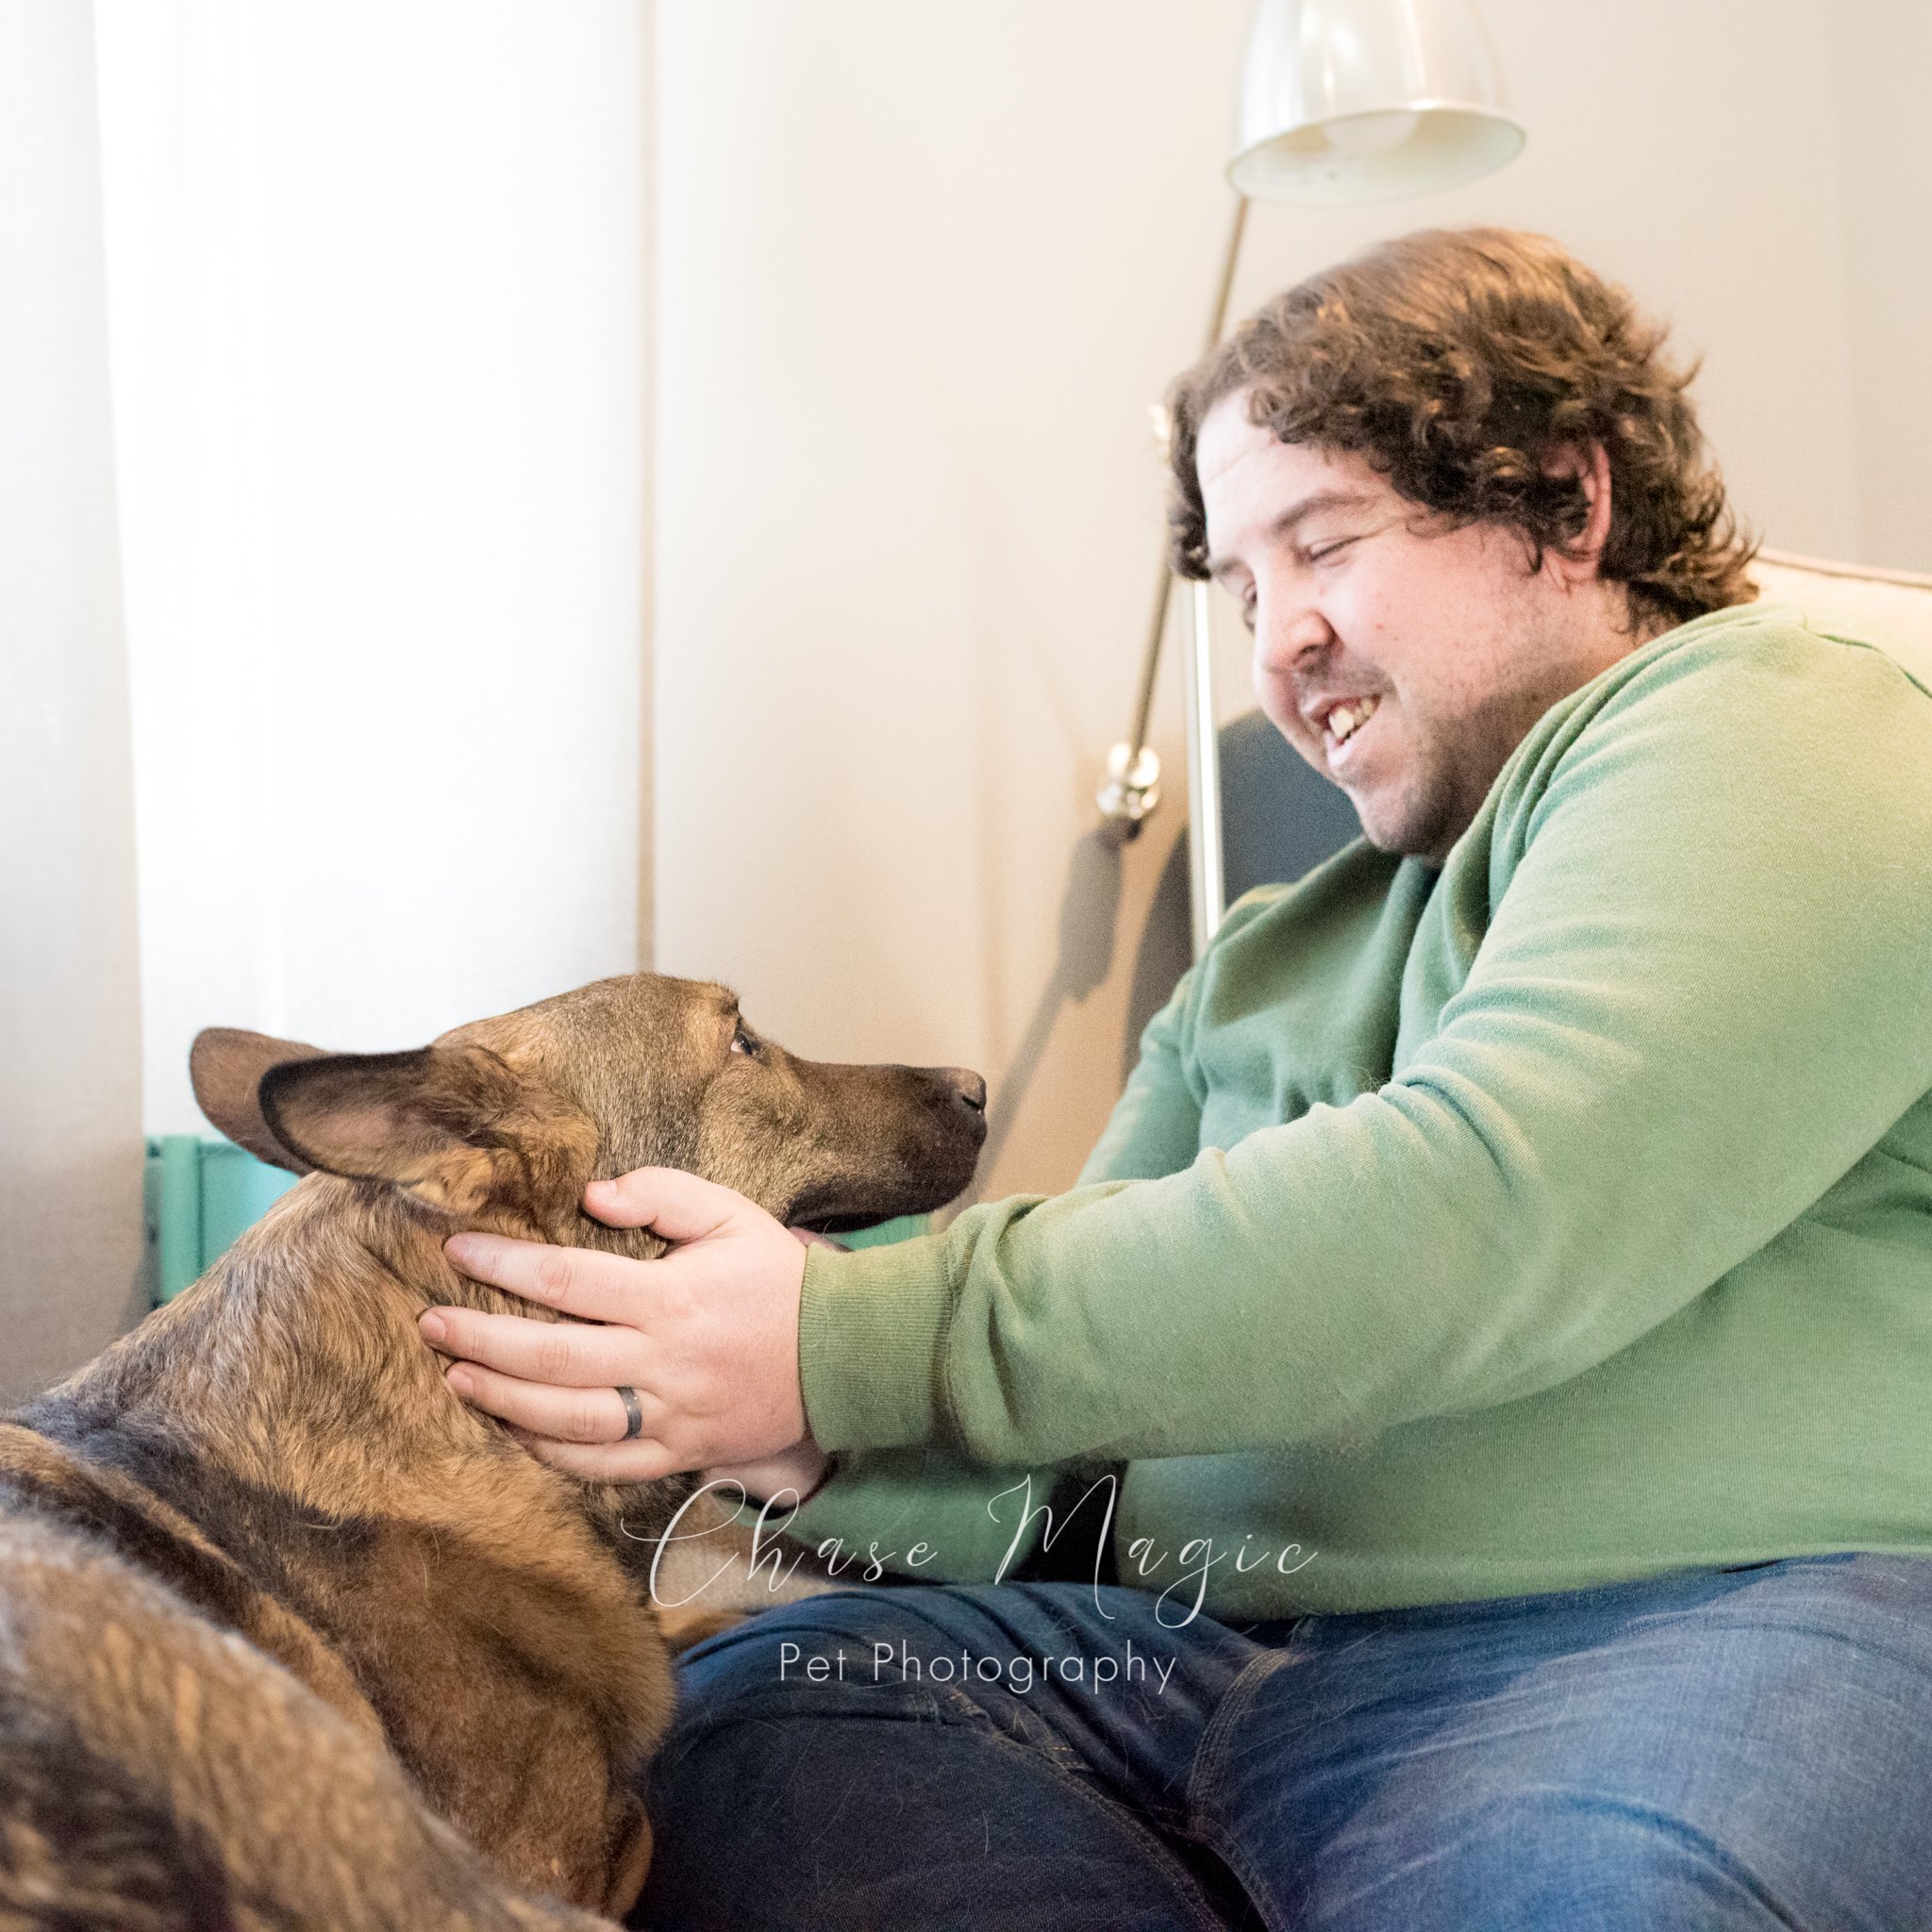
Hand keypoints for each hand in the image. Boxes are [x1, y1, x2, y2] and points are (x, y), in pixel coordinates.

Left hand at [423, 1168, 813, 1482]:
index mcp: (671, 1297)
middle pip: (550, 1355)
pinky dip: (549, 1453)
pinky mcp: (678, 1452)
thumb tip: (592, 1195)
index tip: (458, 1251)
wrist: (844, 1353)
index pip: (568, 1280)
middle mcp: (662, 1361)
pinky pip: (602, 1465)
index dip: (504, 1266)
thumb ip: (662, 1193)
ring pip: (566, 1419)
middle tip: (431, 1322)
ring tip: (455, 1377)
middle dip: (479, 1338)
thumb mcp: (731, 1213)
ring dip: (500, 1399)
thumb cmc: (779, 1277)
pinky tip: (513, 1428)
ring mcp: (668, 1415)